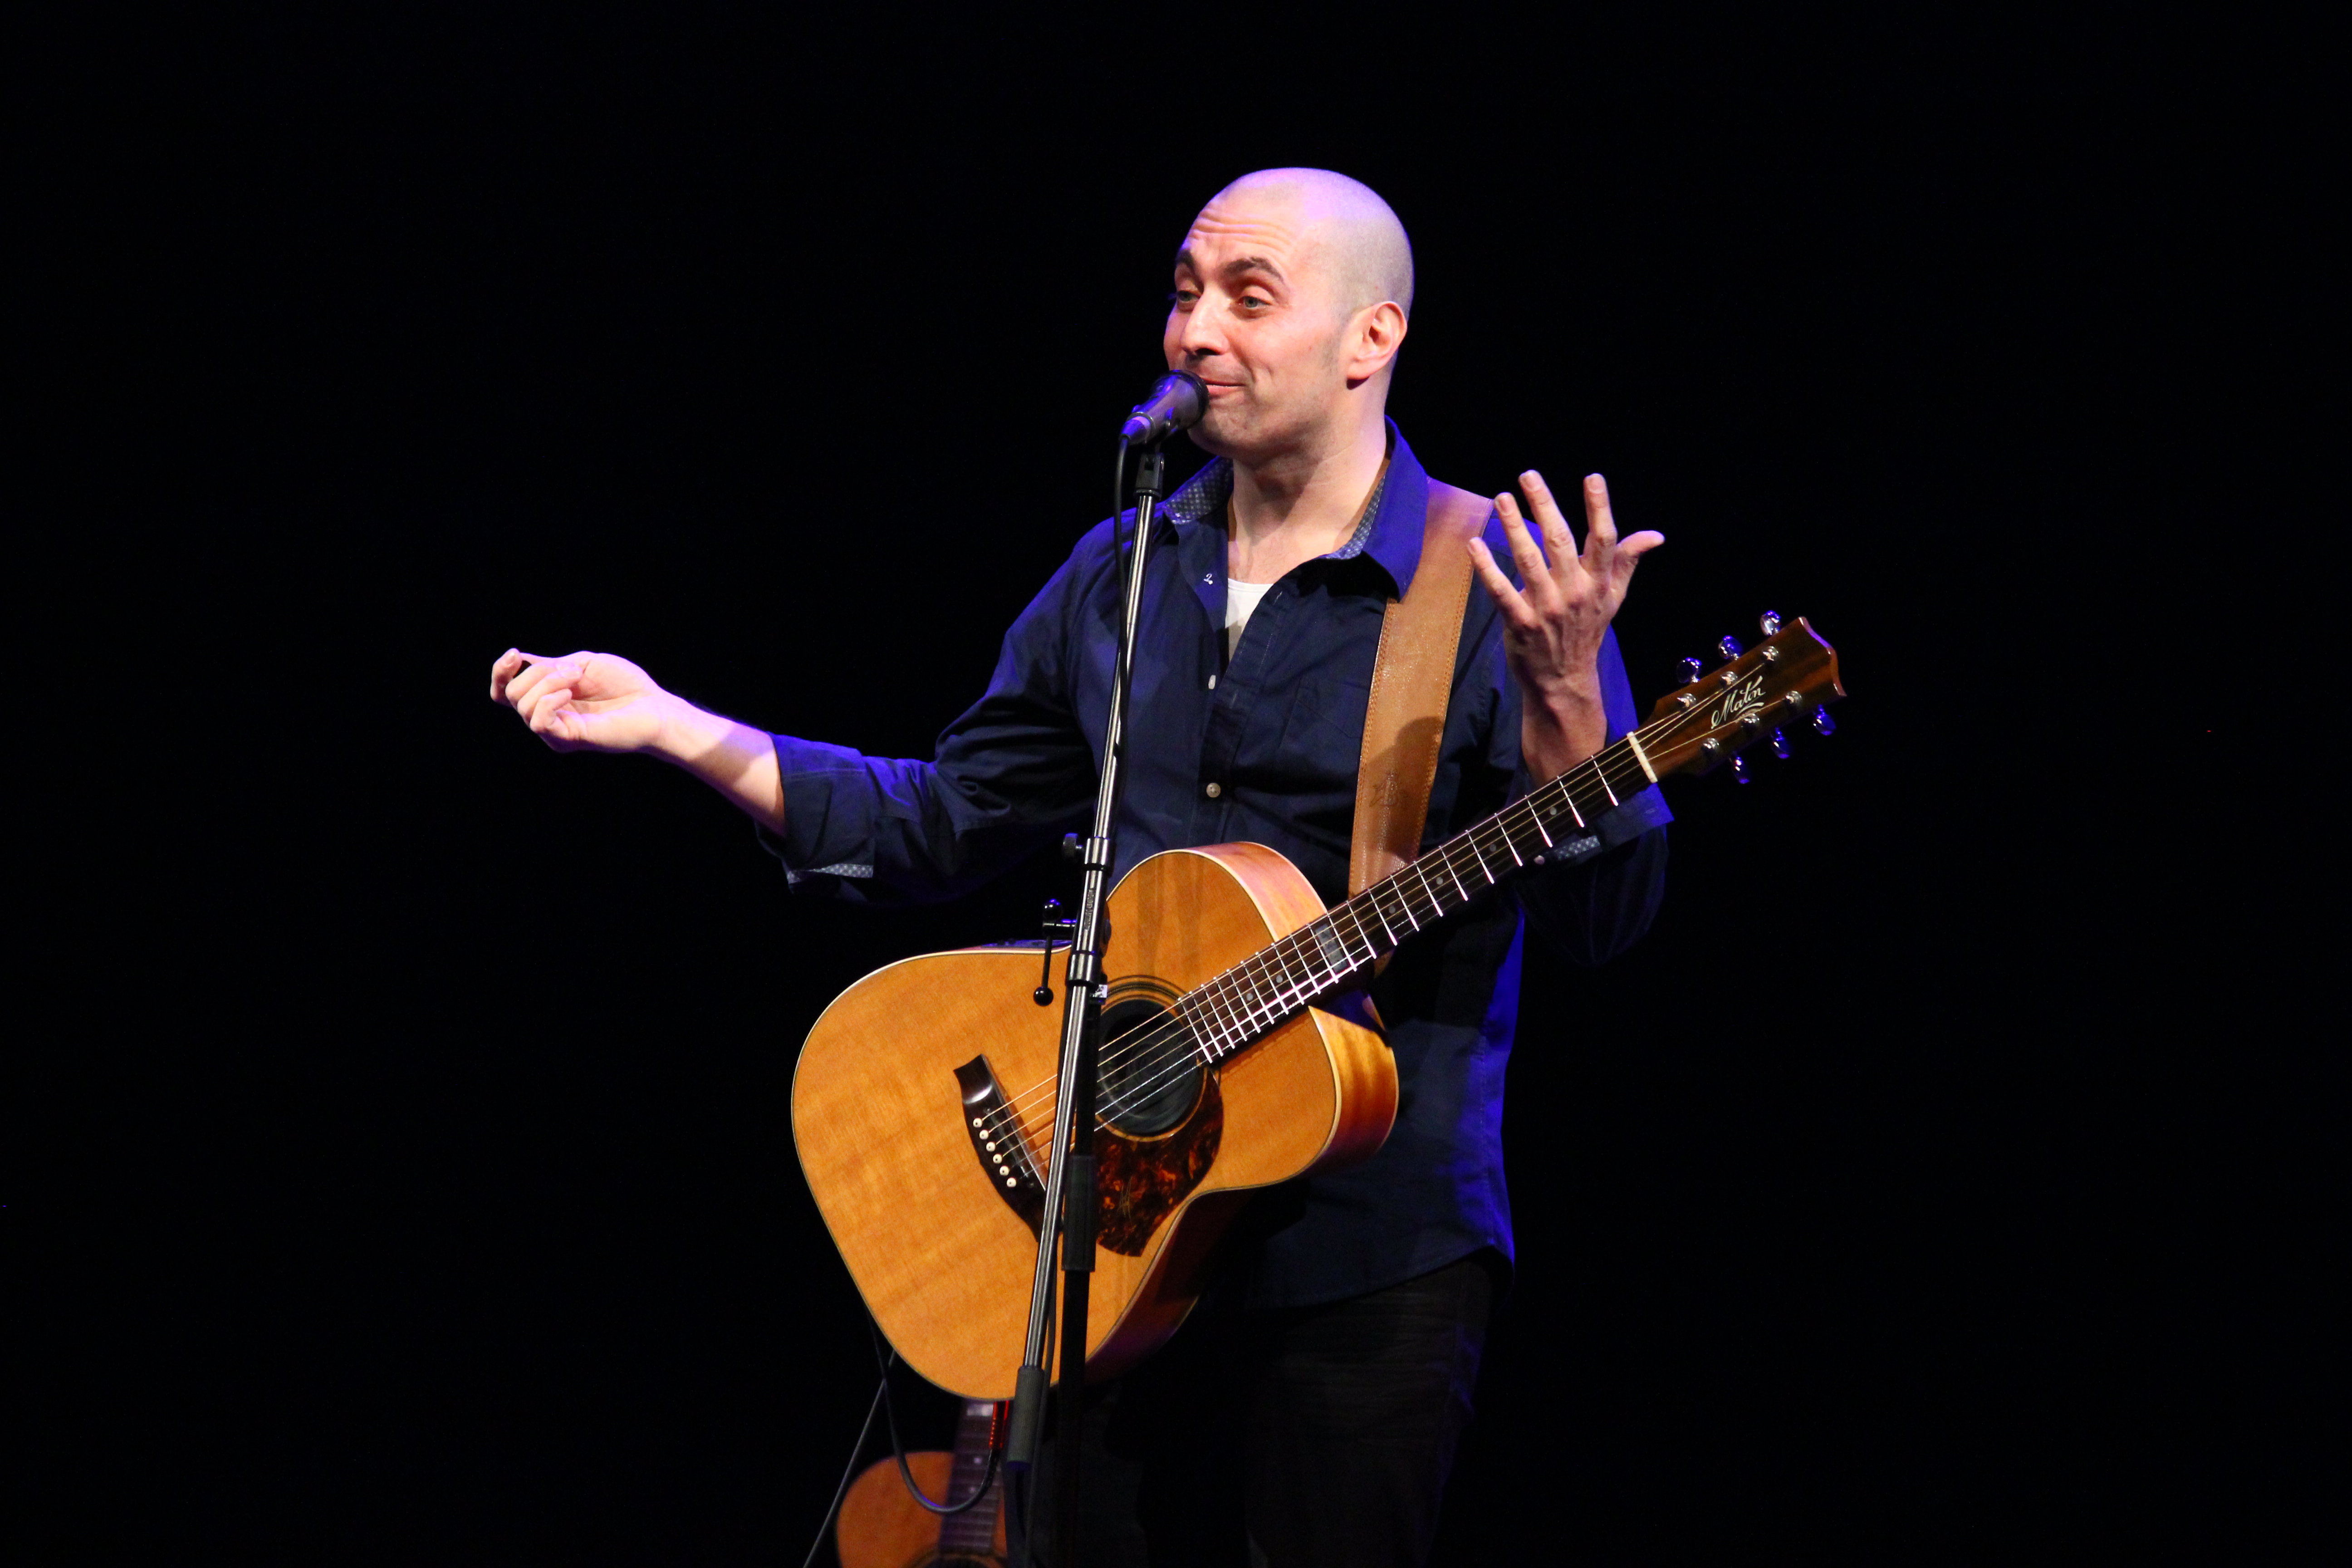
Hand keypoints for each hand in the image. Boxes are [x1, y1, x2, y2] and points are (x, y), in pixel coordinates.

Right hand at [489, 648, 675, 754]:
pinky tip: (569, 693)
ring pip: (523, 705)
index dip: (500, 673)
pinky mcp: (568, 740)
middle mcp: (548, 716)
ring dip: (547, 681)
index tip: (514, 654)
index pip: (505, 692)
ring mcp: (556, 730)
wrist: (655, 705)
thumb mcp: (583, 663)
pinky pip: (539, 722)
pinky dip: (548, 701)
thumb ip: (551, 665)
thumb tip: (520, 661)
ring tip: (577, 676)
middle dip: (538, 671)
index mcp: (548, 698)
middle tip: (573, 668)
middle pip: (513, 694)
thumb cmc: (626, 684)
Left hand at [1466, 472, 1664, 780]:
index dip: (1599, 507)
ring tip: (1501, 498)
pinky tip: (1474, 544)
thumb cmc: (1587, 632)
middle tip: (1528, 475)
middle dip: (1544, 504)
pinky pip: (1500, 591)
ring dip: (1513, 526)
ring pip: (1528, 559)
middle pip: (1560, 540)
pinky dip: (1486, 567)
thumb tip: (1655, 535)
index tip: (1593, 478)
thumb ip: (1627, 562)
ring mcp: (1546, 608)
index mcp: (1598, 584)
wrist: (1565, 681)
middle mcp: (1574, 593)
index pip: (1603, 540)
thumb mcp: (1613, 599)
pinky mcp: (1520, 623)